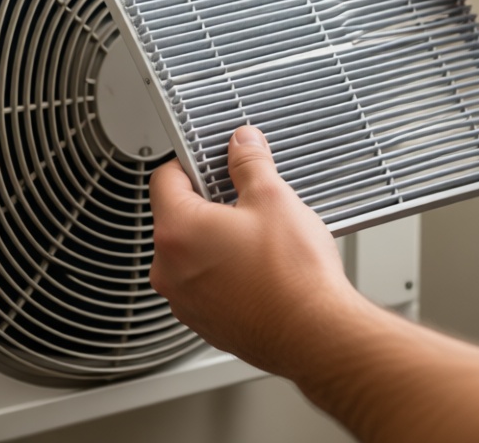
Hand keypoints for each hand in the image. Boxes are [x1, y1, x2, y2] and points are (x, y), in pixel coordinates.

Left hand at [148, 126, 369, 377]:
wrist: (314, 334)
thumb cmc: (292, 276)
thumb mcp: (273, 198)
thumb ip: (250, 164)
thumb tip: (242, 144)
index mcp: (177, 231)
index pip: (164, 178)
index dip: (190, 162)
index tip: (213, 160)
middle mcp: (170, 270)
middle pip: (178, 217)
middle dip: (210, 204)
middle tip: (246, 200)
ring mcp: (184, 300)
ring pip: (193, 253)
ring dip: (218, 240)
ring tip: (259, 239)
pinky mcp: (205, 322)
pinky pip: (206, 284)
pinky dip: (226, 272)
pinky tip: (260, 269)